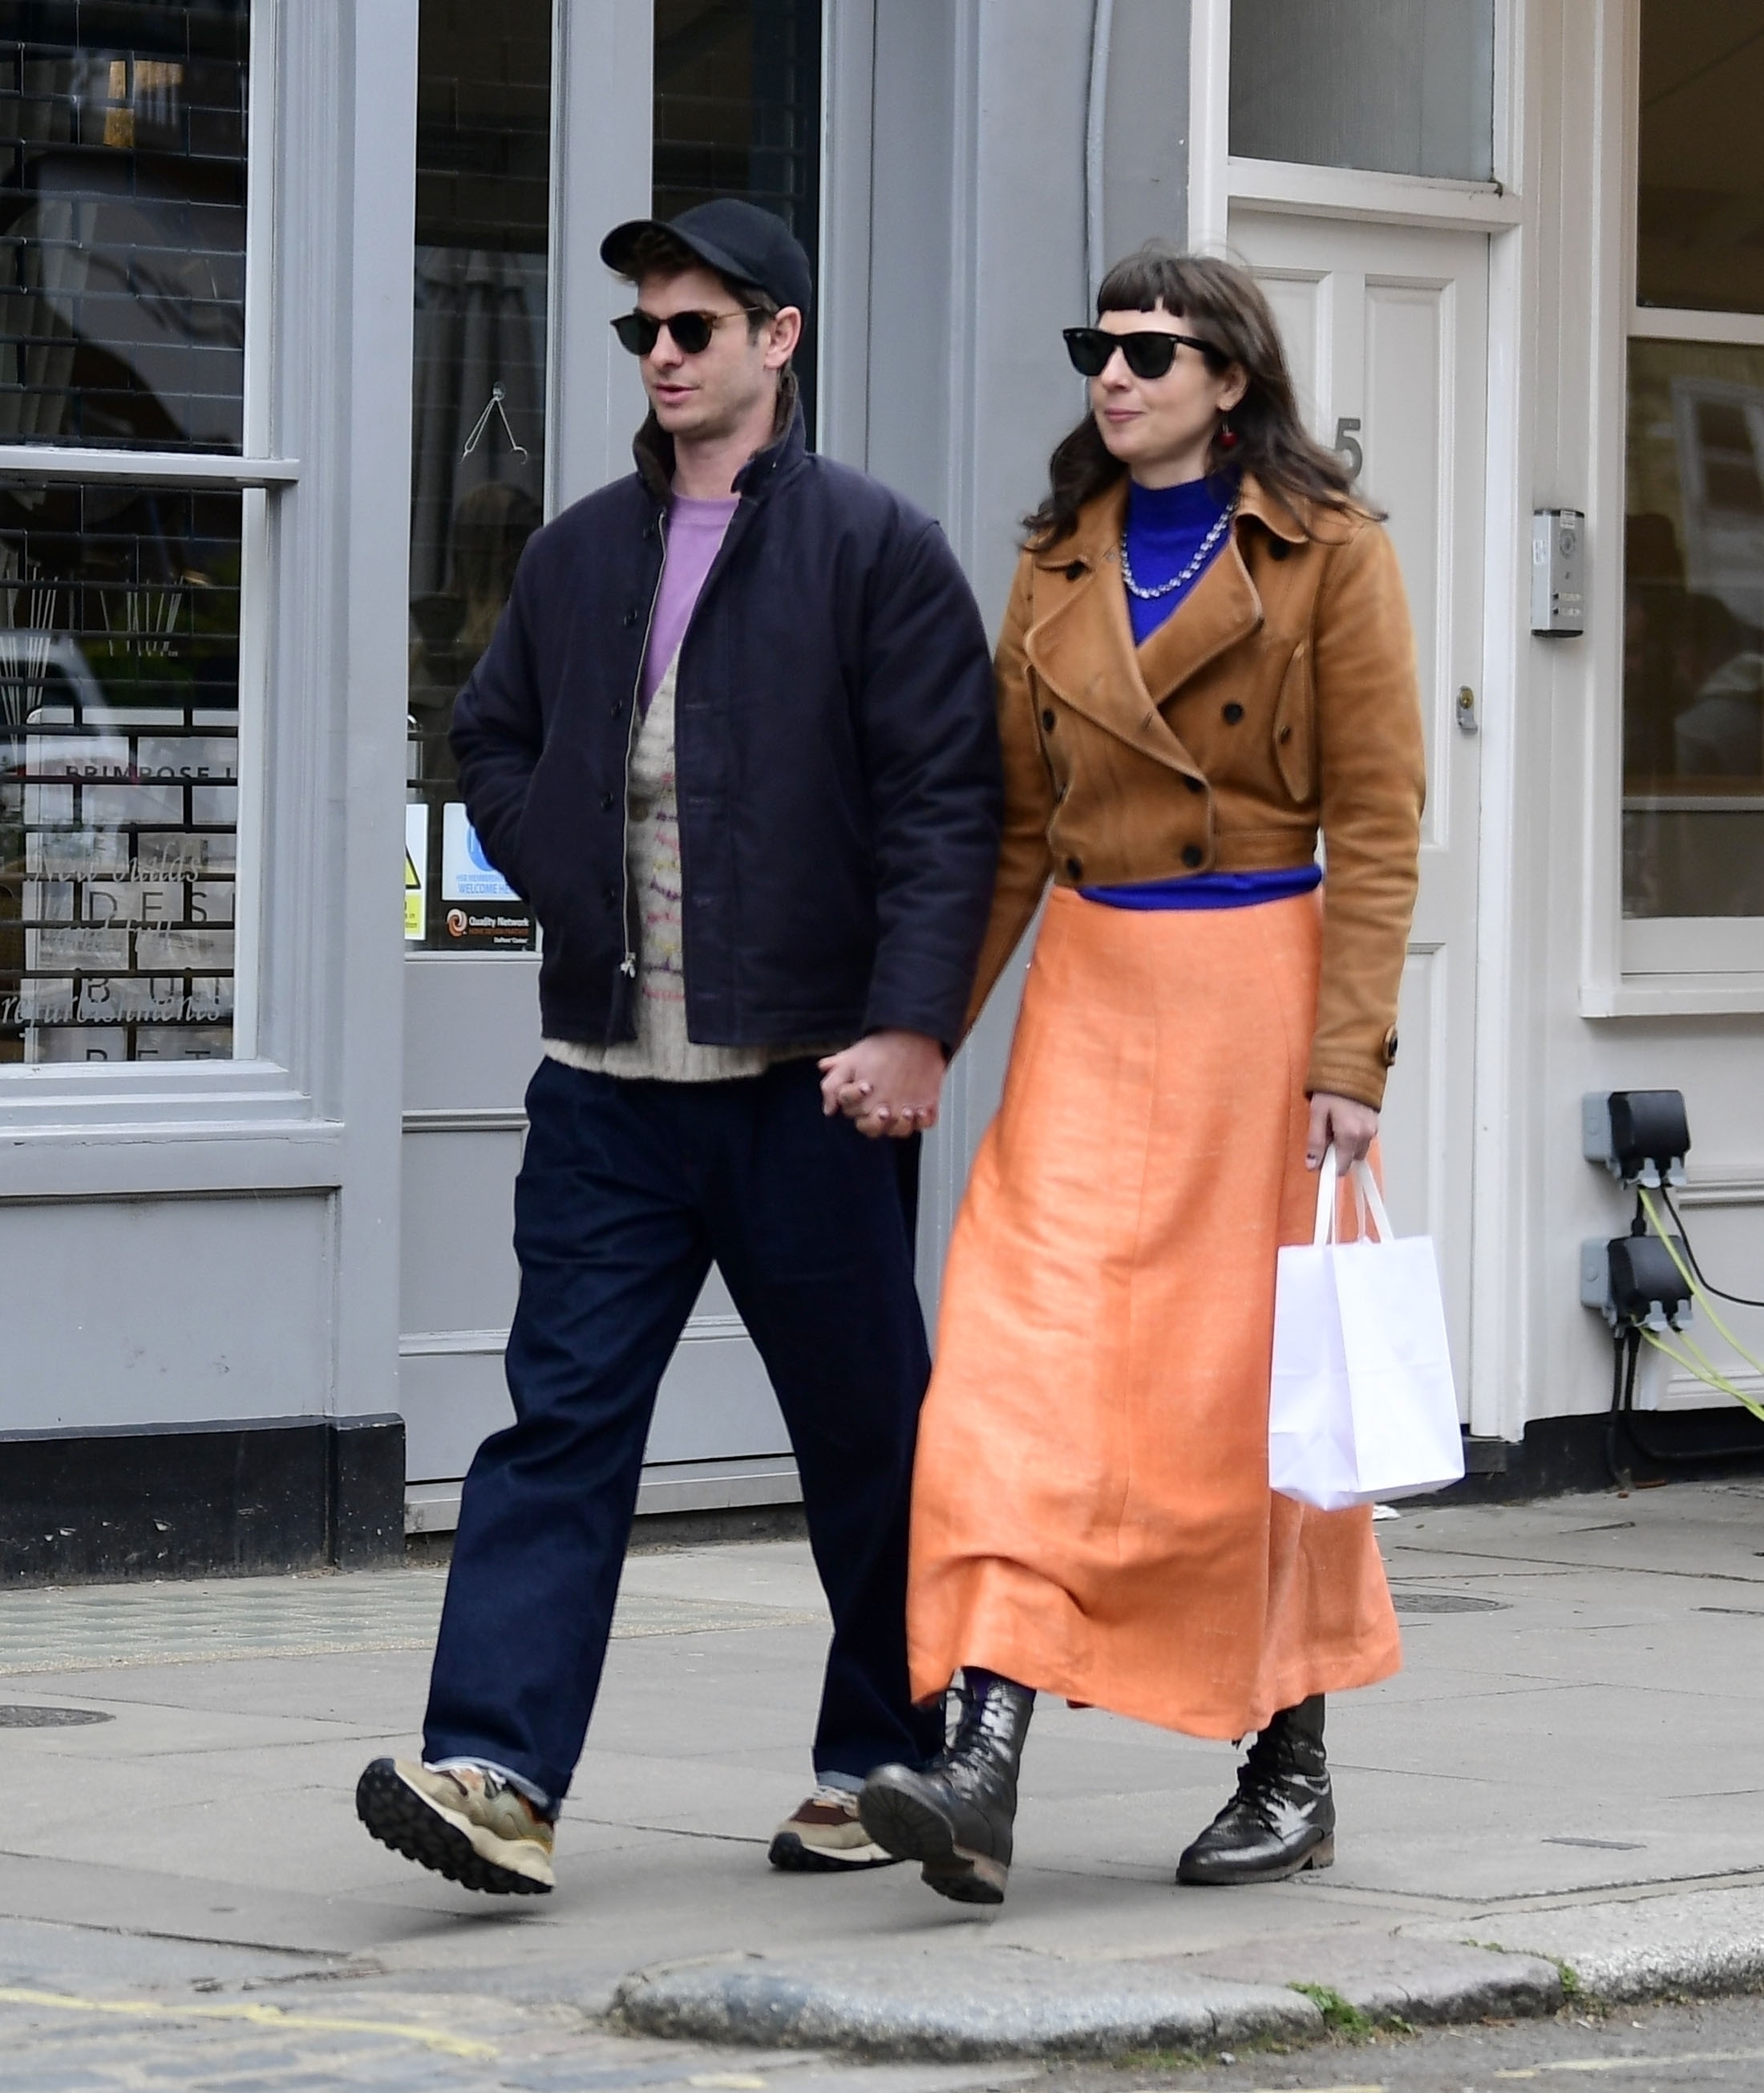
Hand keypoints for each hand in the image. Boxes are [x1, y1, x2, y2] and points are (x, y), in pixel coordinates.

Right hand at [818, 1030, 945, 1139]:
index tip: (866, 1086)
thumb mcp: (850, 1061)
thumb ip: (833, 1084)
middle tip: (884, 1110)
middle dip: (876, 1123)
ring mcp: (901, 1111)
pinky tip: (923, 1110)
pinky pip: (924, 1124)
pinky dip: (923, 1120)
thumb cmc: (877, 1050)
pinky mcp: (922, 1110)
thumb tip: (828, 1109)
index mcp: (860, 1103)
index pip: (853, 1113)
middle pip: (873, 1129)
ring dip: (901, 1125)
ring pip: (898, 1131)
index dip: (858, 1102)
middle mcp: (878, 1110)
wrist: (909, 1037)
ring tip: (907, 1111)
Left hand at [1306, 1091, 1378, 1169]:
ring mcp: (1373, 1129)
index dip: (1330, 1167)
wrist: (1352, 1067)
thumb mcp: (1317, 1114)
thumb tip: (1312, 1165)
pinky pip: (1364, 1138)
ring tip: (1335, 1125)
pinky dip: (1354, 1135)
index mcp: (1350, 1135)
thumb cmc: (1331, 1089)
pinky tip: (1345, 1120)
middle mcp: (1365, 1135)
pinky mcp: (1376, 1122)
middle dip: (1339, 1153)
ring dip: (1347, 1144)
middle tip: (1326, 1135)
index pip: (1343, 1166)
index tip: (1321, 1162)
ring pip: (1359, 1149)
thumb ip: (1316, 1142)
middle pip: (1351, 1158)